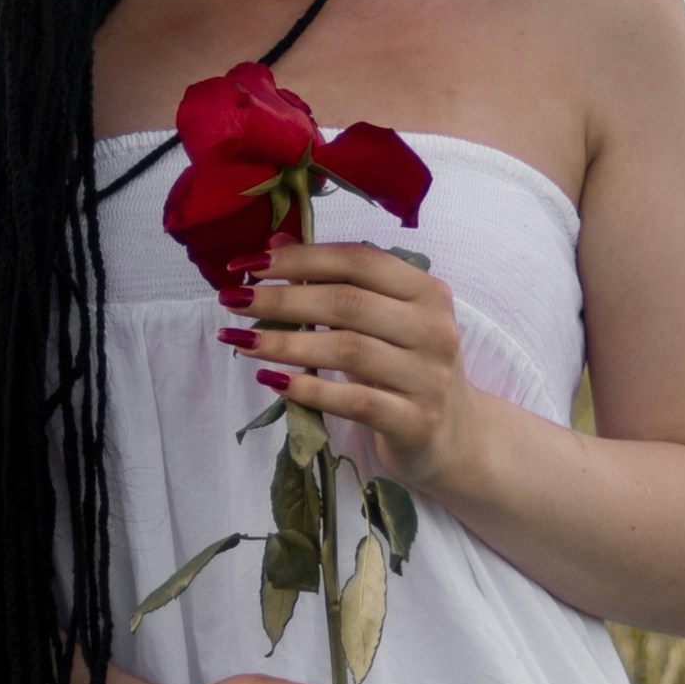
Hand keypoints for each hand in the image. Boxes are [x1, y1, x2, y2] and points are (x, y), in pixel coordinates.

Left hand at [226, 239, 488, 489]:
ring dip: (285, 343)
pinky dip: (309, 389)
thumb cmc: (407, 371)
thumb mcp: (381, 322)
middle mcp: (434, 329)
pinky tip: (271, 379)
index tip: (247, 264)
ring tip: (239, 341)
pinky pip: (354, 401)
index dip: (300, 258)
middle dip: (282, 299)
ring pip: (347, 350)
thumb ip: (335, 282)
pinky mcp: (415, 421)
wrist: (454, 440)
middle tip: (231, 299)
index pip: (359, 261)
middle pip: (347, 303)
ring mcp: (428, 377)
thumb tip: (276, 243)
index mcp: (427, 292)